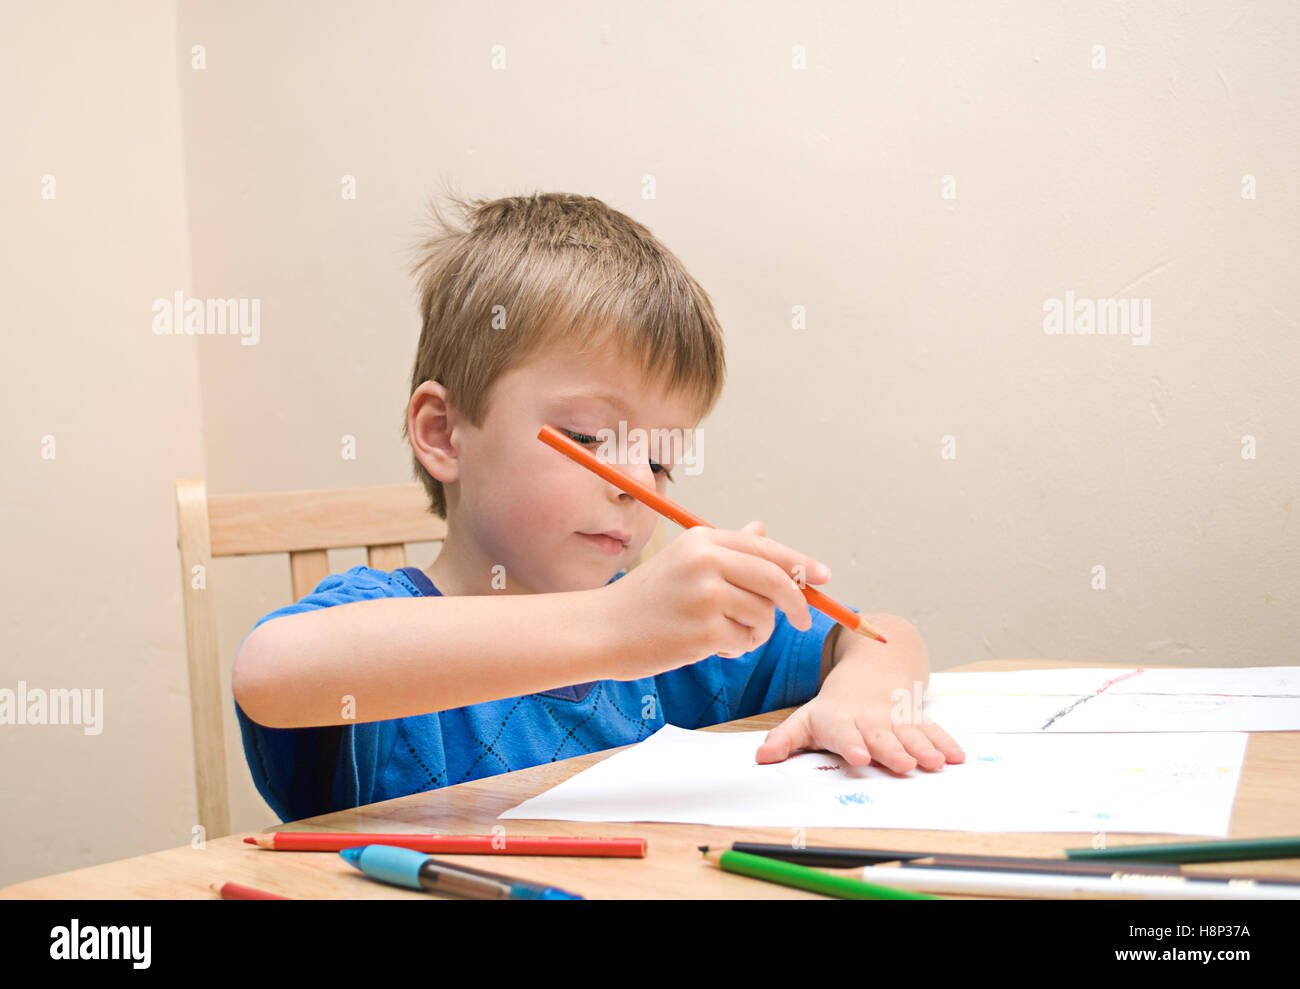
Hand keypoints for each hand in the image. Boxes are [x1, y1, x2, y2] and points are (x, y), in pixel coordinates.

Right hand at [604, 520, 830, 680]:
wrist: (601, 630)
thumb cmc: (644, 599)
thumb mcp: (683, 563)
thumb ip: (727, 549)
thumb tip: (762, 530)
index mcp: (702, 539)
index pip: (766, 548)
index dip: (800, 564)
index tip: (824, 577)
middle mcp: (706, 561)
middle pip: (775, 579)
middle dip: (797, 602)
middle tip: (804, 620)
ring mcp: (705, 596)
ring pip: (764, 615)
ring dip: (757, 631)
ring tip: (727, 634)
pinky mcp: (704, 630)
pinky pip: (746, 640)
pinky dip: (738, 647)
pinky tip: (711, 646)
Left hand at [755, 689, 965, 773]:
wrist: (870, 672)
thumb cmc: (833, 708)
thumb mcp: (806, 718)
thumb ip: (786, 739)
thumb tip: (761, 757)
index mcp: (840, 718)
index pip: (844, 731)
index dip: (851, 743)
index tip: (859, 756)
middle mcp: (870, 719)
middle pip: (882, 734)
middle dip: (893, 749)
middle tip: (903, 765)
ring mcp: (895, 718)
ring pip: (910, 733)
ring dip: (924, 747)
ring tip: (936, 763)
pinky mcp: (915, 719)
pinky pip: (932, 729)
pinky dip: (946, 742)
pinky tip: (958, 756)